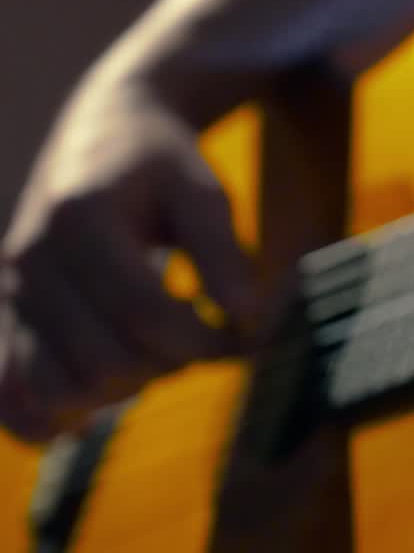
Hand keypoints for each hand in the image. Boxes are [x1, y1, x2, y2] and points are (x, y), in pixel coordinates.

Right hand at [0, 77, 256, 441]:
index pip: (144, 315)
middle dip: (173, 364)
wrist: (104, 132)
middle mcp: (29, 260)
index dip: (206, 341)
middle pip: (104, 360)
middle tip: (211, 339)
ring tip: (162, 353)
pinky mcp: (4, 318)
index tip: (248, 335)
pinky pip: (9, 395)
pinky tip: (91, 421)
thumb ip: (224, 250)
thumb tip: (249, 317)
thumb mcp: (202, 187)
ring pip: (60, 388)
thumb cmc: (161, 164)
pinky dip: (46, 421)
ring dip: (125, 392)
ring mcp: (10, 294)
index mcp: (79, 219)